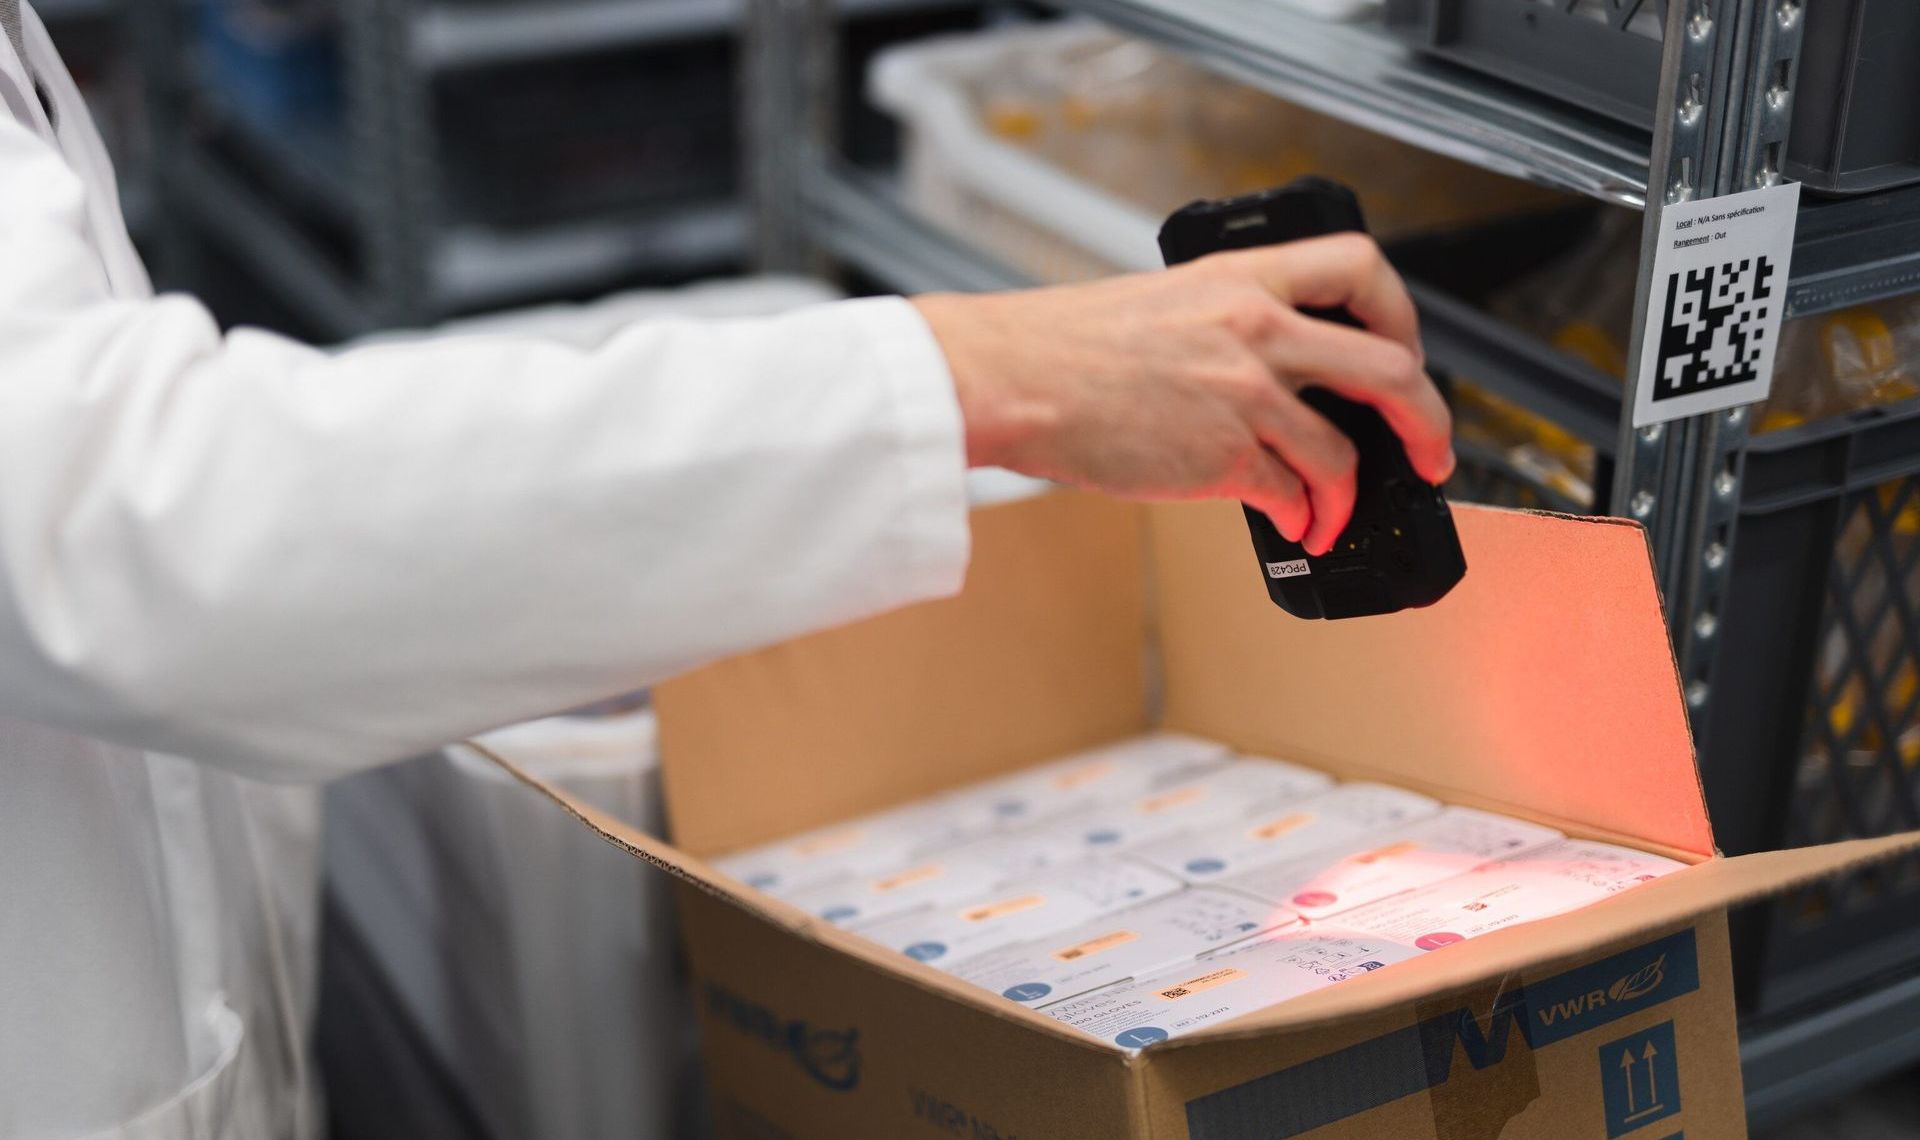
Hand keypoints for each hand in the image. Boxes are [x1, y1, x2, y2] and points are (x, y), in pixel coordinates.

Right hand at [912, 234, 1454, 554]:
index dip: (1401, 314)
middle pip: (1390, 369)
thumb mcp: (1163, 303)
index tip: (1404, 348)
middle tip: (1430, 452)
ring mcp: (1246, 394)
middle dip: (1428, 422)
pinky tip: (1292, 527)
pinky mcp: (1224, 455)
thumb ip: (1227, 327)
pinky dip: (1303, 520)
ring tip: (1333, 516)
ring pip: (1344, 452)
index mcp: (1243, 278)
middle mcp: (1258, 328)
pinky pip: (1294, 495)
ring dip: (1351, 496)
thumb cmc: (1063, 346)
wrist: (1013, 377)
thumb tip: (1273, 377)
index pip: (1360, 268)